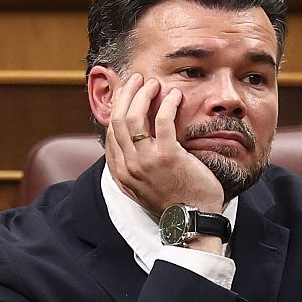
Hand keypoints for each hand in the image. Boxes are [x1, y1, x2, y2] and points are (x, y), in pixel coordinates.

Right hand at [104, 72, 225, 217]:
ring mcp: (146, 161)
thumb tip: (132, 146)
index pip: (110, 132)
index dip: (117, 107)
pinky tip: (174, 96)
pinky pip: (162, 121)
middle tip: (138, 79)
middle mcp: (128, 166)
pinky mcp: (167, 156)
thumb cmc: (174, 202)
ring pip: (134, 117)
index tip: (126, 92)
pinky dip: (167, 103)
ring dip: (143, 94)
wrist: (191, 221)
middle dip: (126, 94)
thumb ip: (135, 167)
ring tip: (154, 84)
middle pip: (118, 120)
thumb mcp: (144, 187)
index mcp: (121, 173)